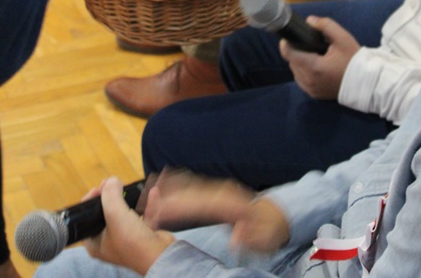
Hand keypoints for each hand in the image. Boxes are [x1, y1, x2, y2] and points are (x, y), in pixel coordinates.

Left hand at [84, 178, 173, 275]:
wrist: (160, 256)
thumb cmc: (131, 239)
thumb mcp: (115, 215)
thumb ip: (110, 194)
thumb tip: (111, 180)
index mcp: (96, 243)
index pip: (87, 219)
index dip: (91, 201)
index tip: (100, 186)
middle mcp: (109, 241)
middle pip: (106, 213)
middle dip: (111, 196)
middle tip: (114, 183)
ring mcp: (127, 238)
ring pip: (125, 213)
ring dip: (129, 198)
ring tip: (128, 185)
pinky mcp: (143, 234)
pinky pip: (143, 214)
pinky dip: (147, 203)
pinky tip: (152, 192)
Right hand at [143, 171, 288, 255]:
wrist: (275, 215)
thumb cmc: (269, 230)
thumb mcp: (265, 238)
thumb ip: (250, 237)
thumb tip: (235, 238)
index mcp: (232, 204)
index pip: (201, 204)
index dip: (179, 207)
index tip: (159, 213)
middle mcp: (222, 192)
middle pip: (190, 192)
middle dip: (166, 199)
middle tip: (144, 209)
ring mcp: (217, 189)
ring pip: (188, 186)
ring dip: (168, 189)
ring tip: (145, 194)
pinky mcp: (213, 191)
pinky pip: (191, 184)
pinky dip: (175, 182)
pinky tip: (160, 181)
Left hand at [280, 17, 359, 98]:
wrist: (366, 83)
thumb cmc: (354, 60)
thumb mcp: (343, 38)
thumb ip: (325, 25)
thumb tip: (310, 21)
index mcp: (314, 67)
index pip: (288, 54)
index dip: (286, 43)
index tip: (291, 36)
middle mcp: (308, 81)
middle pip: (291, 61)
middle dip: (297, 51)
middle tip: (309, 44)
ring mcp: (311, 89)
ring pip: (295, 71)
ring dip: (300, 62)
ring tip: (313, 54)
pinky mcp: (314, 94)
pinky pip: (302, 80)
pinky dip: (304, 72)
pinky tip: (315, 66)